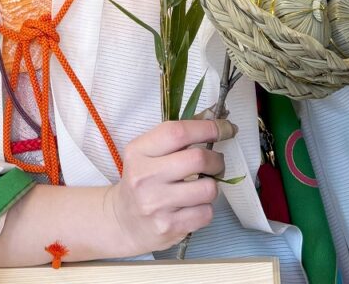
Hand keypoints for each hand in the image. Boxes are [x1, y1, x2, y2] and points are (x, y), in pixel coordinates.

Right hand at [105, 118, 234, 254]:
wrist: (123, 222)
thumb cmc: (142, 180)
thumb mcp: (147, 152)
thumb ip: (176, 137)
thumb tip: (213, 121)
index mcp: (139, 151)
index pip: (178, 132)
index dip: (208, 128)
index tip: (226, 129)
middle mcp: (145, 176)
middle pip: (197, 159)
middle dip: (216, 160)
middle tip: (216, 163)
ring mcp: (156, 204)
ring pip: (208, 189)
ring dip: (212, 186)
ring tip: (202, 186)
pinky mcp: (169, 227)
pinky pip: (206, 213)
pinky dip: (206, 208)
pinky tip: (194, 206)